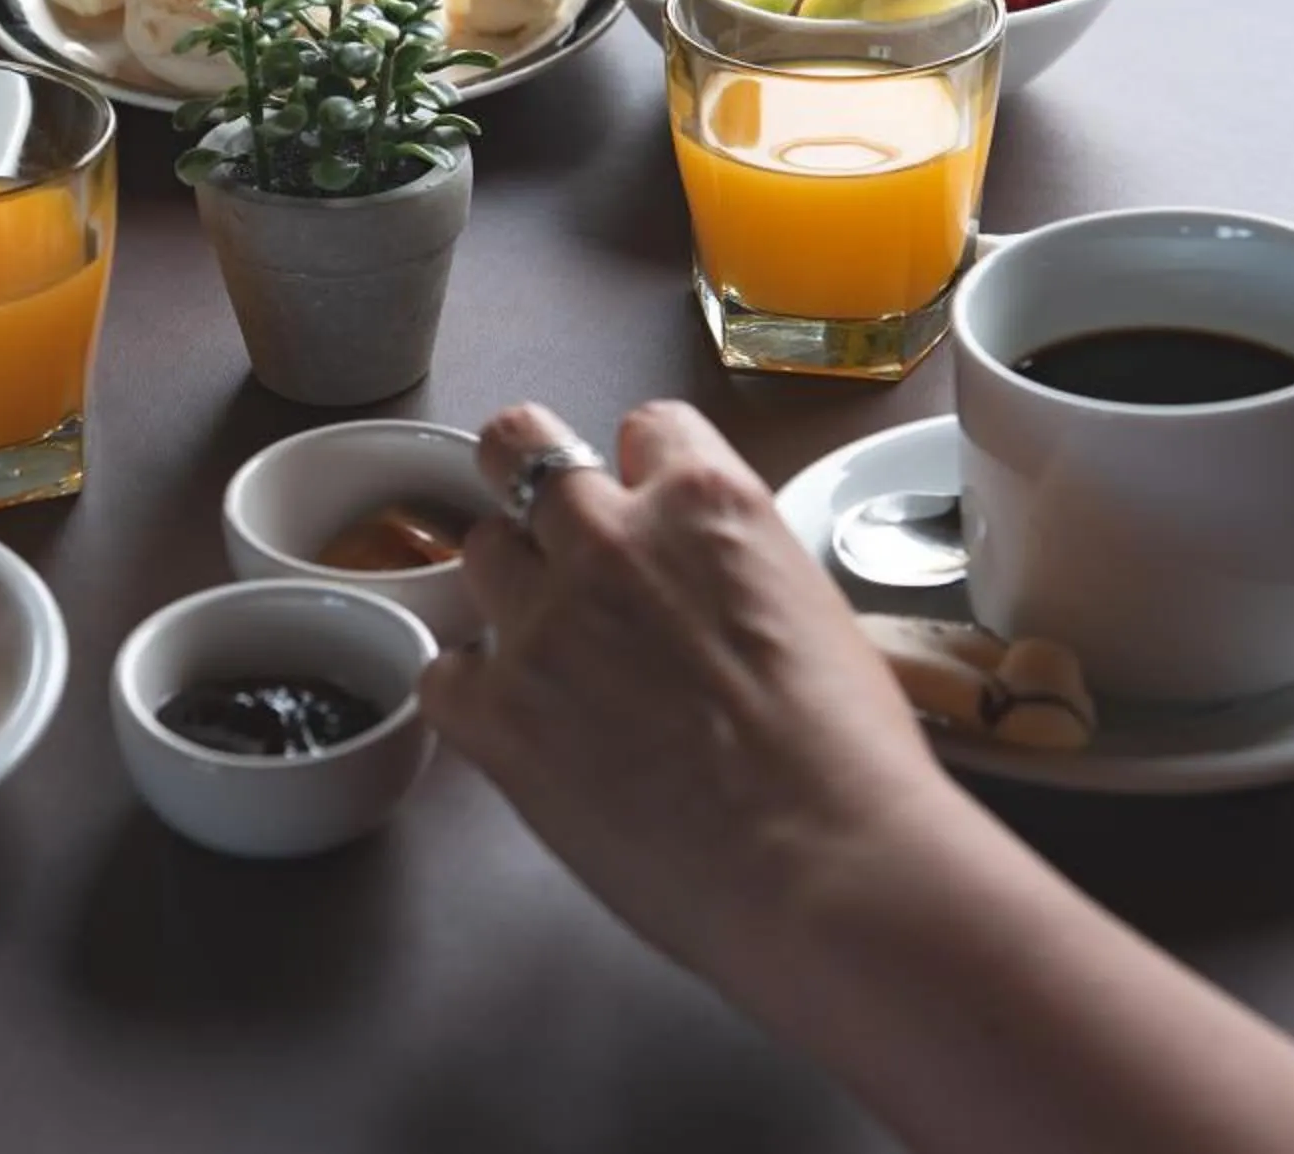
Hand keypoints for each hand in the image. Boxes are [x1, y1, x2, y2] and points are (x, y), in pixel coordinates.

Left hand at [420, 400, 945, 989]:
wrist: (826, 866)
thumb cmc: (849, 762)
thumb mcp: (810, 605)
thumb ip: (732, 562)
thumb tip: (699, 583)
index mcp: (707, 502)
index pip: (645, 427)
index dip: (645, 471)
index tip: (646, 509)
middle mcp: (612, 538)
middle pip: (520, 447)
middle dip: (533, 482)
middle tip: (548, 531)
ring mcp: (545, 620)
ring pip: (479, 549)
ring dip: (509, 589)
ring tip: (553, 653)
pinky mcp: (499, 710)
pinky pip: (445, 671)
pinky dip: (474, 694)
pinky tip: (523, 728)